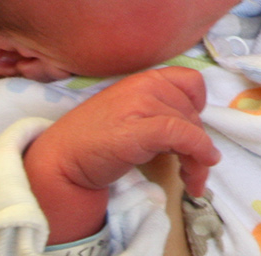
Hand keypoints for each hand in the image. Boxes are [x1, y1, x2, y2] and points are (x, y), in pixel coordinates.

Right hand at [23, 67, 219, 243]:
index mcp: (143, 79)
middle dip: (199, 144)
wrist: (60, 161)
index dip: (200, 106)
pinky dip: (198, 152)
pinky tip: (198, 173)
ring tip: (193, 182)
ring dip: (198, 160)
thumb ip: (156, 111)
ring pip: (191, 128)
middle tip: (194, 170)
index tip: (195, 129)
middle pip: (192, 113)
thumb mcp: (129, 114)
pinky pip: (182, 135)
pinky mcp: (139, 130)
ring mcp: (140, 104)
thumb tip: (193, 128)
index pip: (190, 82)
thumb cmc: (93, 141)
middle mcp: (144, 85)